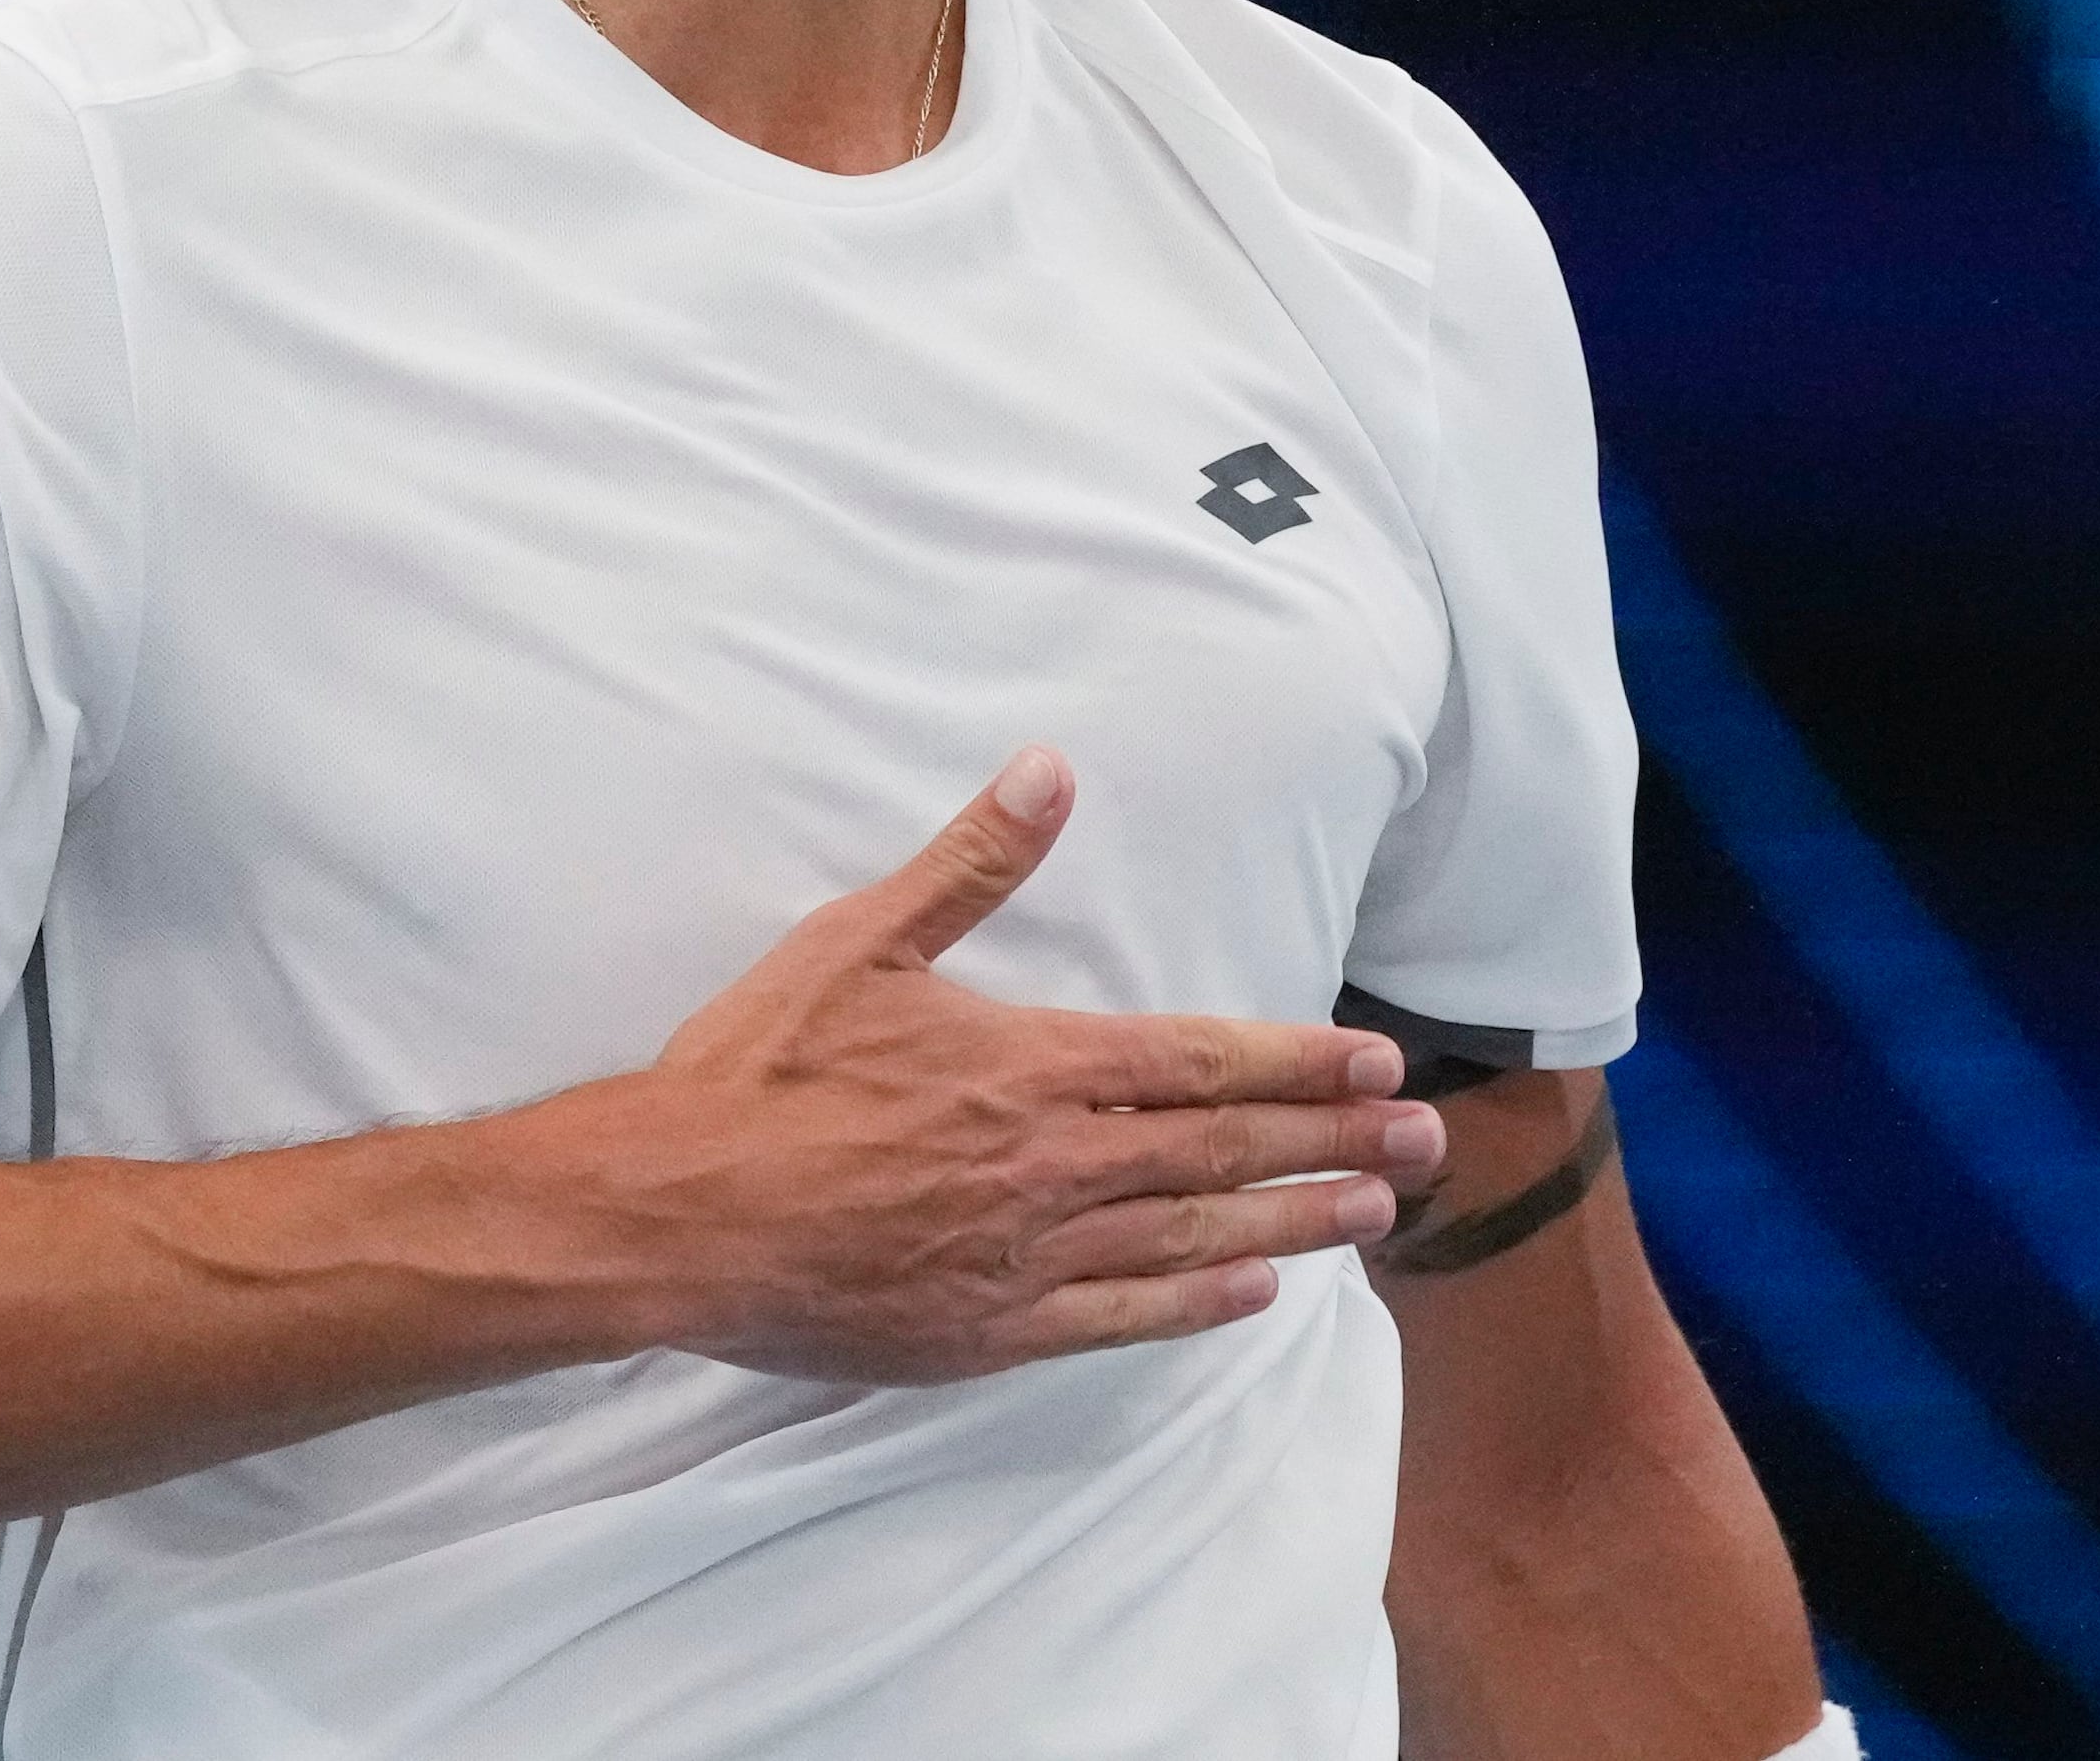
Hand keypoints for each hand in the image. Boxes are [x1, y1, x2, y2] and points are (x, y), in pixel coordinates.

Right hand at [513, 747, 1447, 1383]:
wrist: (671, 1215)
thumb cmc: (756, 1070)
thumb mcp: (858, 941)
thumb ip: (969, 863)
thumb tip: (1049, 769)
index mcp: (1028, 1066)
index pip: (1196, 1062)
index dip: (1295, 1061)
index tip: (1378, 1059)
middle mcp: (1048, 1164)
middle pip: (1219, 1151)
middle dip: (1332, 1139)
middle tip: (1428, 1141)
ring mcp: (1021, 1255)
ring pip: (1188, 1236)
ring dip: (1293, 1220)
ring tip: (1378, 1211)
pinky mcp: (984, 1329)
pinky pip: (1115, 1318)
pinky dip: (1195, 1304)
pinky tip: (1258, 1293)